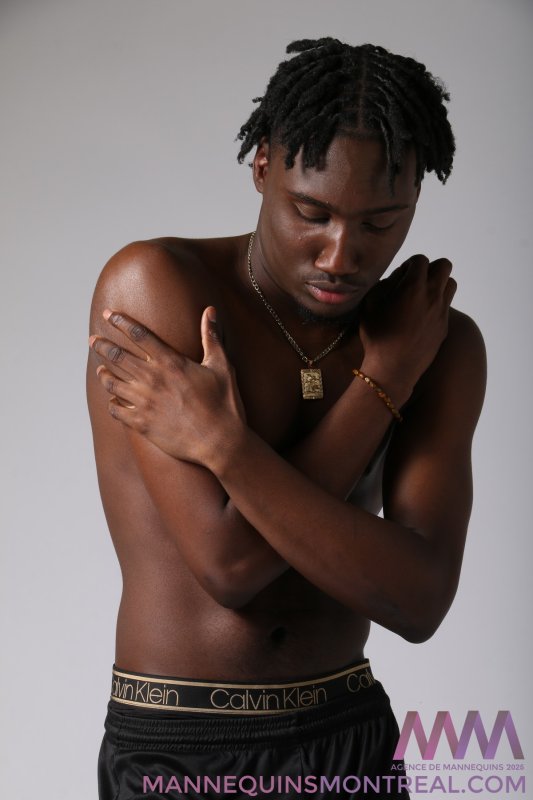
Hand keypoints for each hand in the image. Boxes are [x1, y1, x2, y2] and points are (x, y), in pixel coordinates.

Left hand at [89, 307, 245, 464]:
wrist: (219, 441)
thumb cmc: (224, 403)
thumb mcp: (221, 366)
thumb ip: (211, 337)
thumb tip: (210, 310)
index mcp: (170, 363)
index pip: (139, 335)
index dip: (121, 322)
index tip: (108, 314)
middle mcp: (152, 380)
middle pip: (117, 356)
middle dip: (102, 345)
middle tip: (92, 340)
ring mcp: (144, 402)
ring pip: (112, 383)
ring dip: (104, 374)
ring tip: (100, 369)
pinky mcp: (142, 423)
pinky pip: (116, 410)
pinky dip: (112, 403)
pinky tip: (113, 400)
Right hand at [359, 254, 456, 399]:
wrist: (394, 368)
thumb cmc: (377, 336)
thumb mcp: (371, 304)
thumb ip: (385, 284)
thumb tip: (399, 277)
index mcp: (414, 287)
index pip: (421, 260)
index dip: (409, 265)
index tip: (401, 275)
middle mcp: (432, 296)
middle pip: (443, 266)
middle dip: (429, 269)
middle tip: (415, 281)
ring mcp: (441, 311)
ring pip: (450, 284)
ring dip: (438, 284)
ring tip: (421, 296)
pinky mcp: (444, 326)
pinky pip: (446, 305)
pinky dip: (437, 303)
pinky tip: (421, 315)